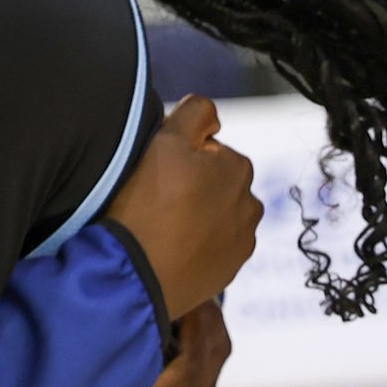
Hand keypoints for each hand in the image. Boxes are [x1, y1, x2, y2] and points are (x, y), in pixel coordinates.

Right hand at [106, 96, 260, 318]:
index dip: (179, 154)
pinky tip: (170, 244)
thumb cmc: (146, 204)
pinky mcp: (230, 271)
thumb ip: (196, 112)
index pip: (207, 146)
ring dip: (197, 213)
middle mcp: (250, 203)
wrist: (137, 273)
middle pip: (215, 180)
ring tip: (161, 223)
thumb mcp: (164, 140)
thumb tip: (213, 116)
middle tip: (155, 195)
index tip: (157, 169)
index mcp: (237, 166)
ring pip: (216, 213)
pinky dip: (197, 242)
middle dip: (193, 183)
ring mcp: (241, 241)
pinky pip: (214, 245)